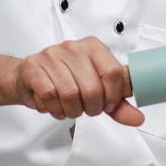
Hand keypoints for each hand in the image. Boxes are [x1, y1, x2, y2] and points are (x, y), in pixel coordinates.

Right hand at [10, 36, 144, 125]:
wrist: (28, 77)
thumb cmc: (63, 79)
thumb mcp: (95, 88)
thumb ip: (117, 104)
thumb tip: (137, 118)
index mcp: (93, 47)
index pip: (114, 72)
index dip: (113, 96)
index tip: (107, 104)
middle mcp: (73, 48)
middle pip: (93, 88)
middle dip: (92, 108)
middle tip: (86, 109)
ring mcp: (52, 56)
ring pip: (70, 94)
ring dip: (72, 110)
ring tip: (69, 107)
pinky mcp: (34, 68)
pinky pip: (50, 95)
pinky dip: (54, 108)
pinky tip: (55, 106)